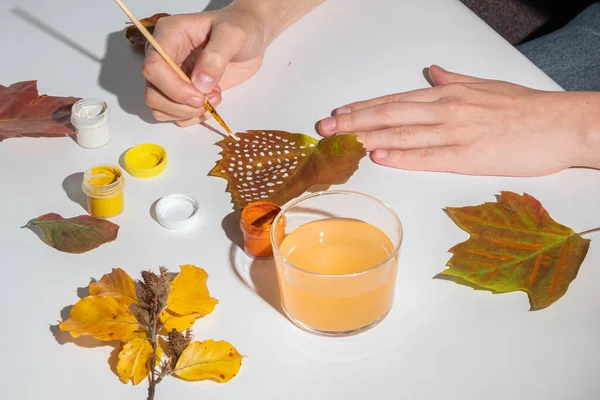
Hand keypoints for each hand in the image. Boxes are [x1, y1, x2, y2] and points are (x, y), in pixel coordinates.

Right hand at [142, 7, 268, 126]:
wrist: (248, 38)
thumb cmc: (240, 29)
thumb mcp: (233, 35)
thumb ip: (216, 57)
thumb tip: (200, 84)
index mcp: (169, 35)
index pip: (153, 67)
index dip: (173, 87)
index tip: (200, 95)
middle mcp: (163, 56)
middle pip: (153, 93)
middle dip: (182, 105)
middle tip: (210, 99)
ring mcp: (170, 76)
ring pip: (160, 108)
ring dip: (188, 113)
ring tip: (214, 98)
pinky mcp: (180, 91)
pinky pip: (174, 114)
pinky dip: (192, 117)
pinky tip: (212, 102)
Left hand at [317, 65, 599, 175]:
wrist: (562, 124)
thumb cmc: (525, 107)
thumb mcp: (486, 85)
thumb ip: (455, 80)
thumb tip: (432, 71)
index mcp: (448, 94)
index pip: (395, 99)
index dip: (364, 106)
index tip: (339, 112)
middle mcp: (446, 110)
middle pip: (390, 114)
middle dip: (354, 121)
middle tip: (326, 129)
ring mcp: (456, 133)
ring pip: (403, 133)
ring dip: (369, 137)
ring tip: (342, 142)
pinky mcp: (469, 156)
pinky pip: (428, 156)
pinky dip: (402, 156)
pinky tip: (380, 156)